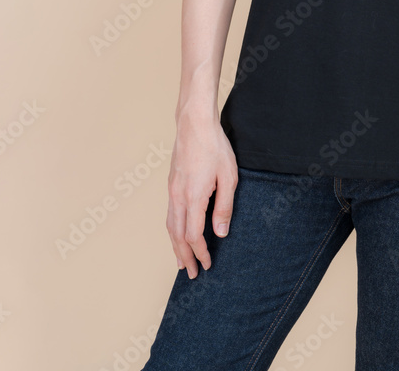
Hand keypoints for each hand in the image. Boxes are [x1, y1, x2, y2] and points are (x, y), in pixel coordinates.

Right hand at [165, 115, 237, 278]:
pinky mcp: (171, 184)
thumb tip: (220, 233)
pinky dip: (173, 230)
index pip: (193, 236)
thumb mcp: (229, 177)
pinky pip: (169, 214)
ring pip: (170, 226)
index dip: (200, 253)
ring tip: (181, 261)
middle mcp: (178, 197)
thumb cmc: (215, 147)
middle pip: (178, 236)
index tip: (207, 264)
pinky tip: (178, 233)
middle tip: (191, 274)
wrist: (194, 123)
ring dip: (175, 246)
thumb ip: (224, 207)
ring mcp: (172, 190)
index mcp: (193, 197)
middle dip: (184, 256)